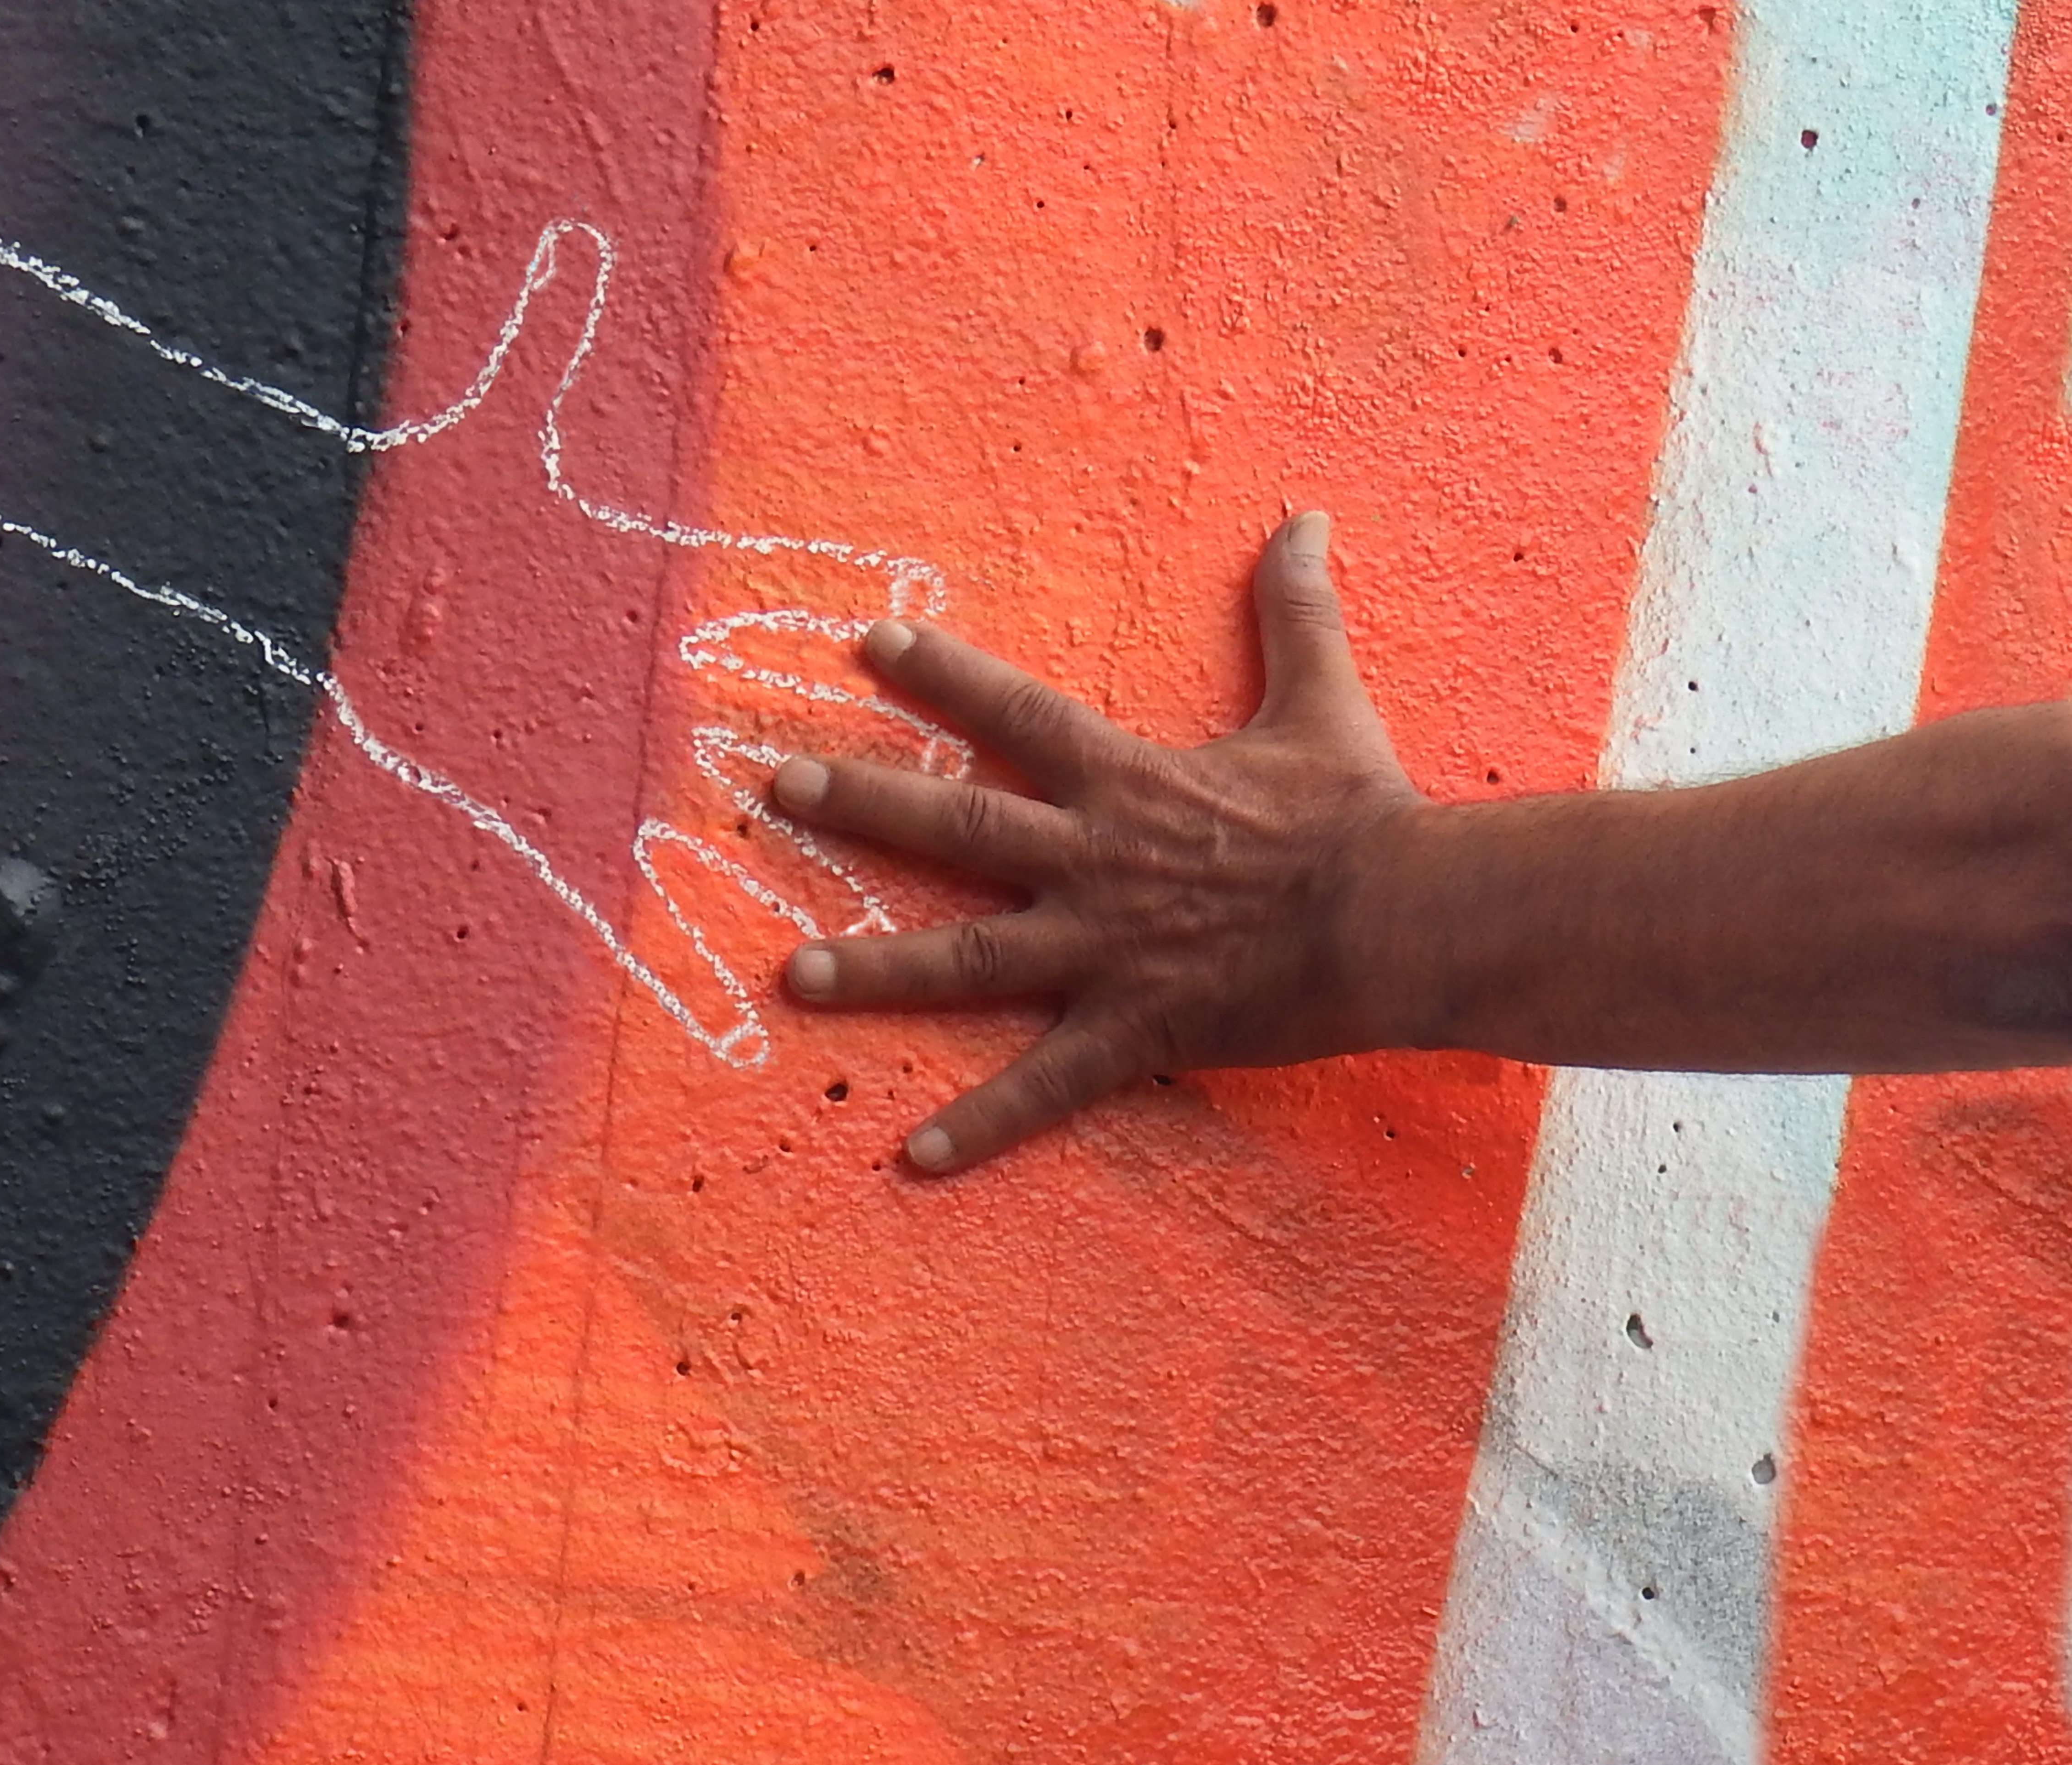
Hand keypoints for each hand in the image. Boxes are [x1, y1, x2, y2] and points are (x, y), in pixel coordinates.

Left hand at [771, 510, 1429, 1173]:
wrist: (1406, 916)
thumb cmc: (1361, 811)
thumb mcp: (1323, 698)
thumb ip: (1296, 610)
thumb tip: (1307, 516)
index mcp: (1129, 782)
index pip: (1014, 713)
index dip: (940, 674)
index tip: (863, 640)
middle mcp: (1096, 861)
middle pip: (959, 826)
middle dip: (864, 803)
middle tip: (777, 787)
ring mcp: (1107, 950)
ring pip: (970, 958)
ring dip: (877, 968)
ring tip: (792, 973)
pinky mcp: (1136, 1030)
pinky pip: (1046, 1088)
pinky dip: (982, 1128)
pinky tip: (911, 1161)